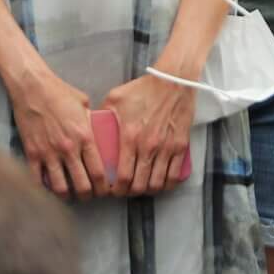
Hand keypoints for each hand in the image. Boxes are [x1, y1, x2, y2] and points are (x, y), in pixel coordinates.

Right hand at [8, 62, 101, 198]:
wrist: (32, 87)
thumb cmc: (60, 92)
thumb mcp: (85, 105)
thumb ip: (92, 123)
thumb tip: (100, 134)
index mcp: (85, 136)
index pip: (99, 172)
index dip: (104, 187)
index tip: (105, 190)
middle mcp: (68, 148)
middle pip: (82, 185)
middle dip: (88, 195)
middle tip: (90, 196)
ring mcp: (48, 153)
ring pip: (60, 187)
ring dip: (68, 195)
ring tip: (71, 195)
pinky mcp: (31, 153)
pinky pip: (38, 180)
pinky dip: (45, 188)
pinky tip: (50, 188)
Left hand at [101, 74, 195, 195]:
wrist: (174, 81)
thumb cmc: (144, 88)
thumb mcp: (115, 98)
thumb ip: (102, 115)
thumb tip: (92, 128)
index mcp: (130, 137)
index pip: (123, 176)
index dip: (116, 190)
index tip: (112, 190)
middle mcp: (149, 146)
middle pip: (139, 185)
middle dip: (129, 193)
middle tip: (125, 190)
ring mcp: (167, 148)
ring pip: (157, 184)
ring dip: (147, 190)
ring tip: (141, 187)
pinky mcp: (181, 146)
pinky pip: (175, 175)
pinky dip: (166, 184)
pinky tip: (160, 183)